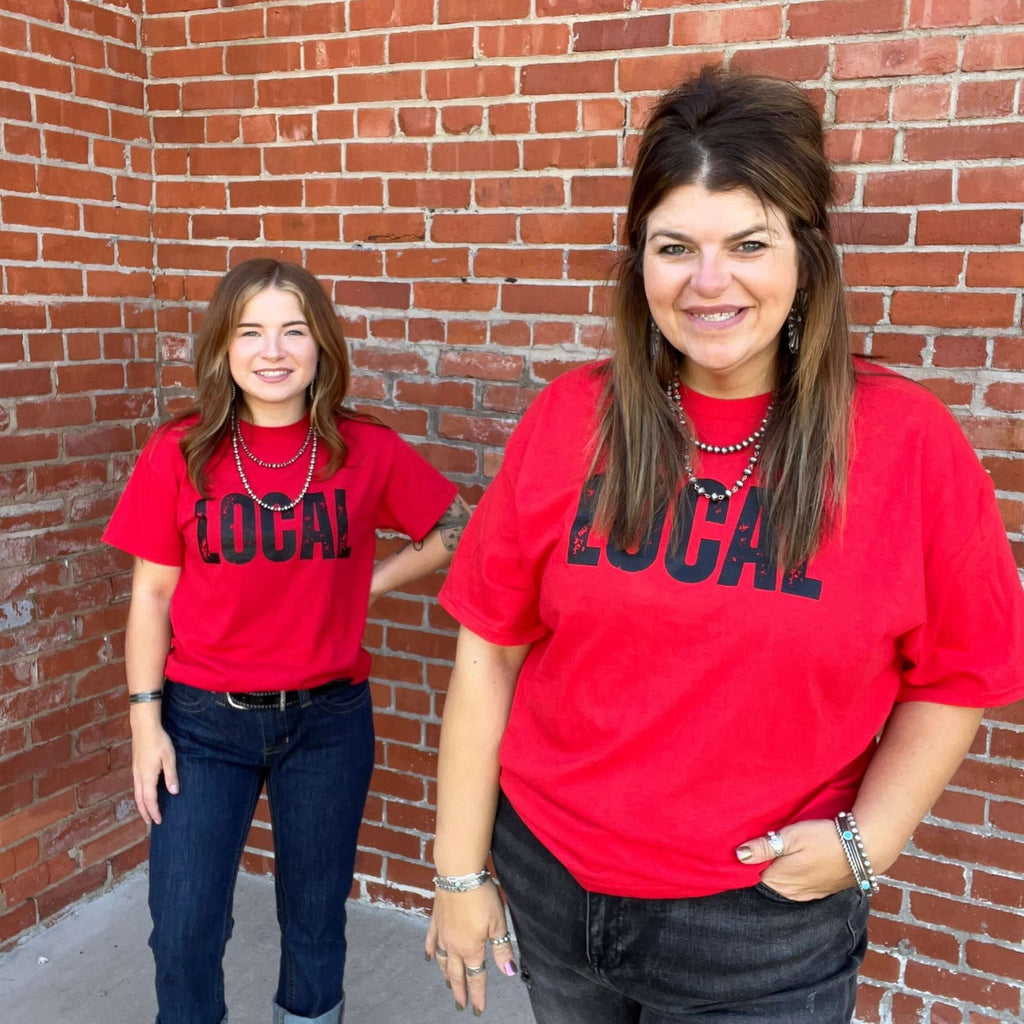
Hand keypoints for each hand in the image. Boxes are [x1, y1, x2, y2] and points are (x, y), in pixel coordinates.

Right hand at [129, 705, 177, 824]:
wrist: (144, 727)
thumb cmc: (159, 741)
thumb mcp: (169, 757)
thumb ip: (171, 775)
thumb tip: (173, 792)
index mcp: (147, 776)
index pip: (150, 800)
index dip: (154, 811)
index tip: (158, 821)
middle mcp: (139, 777)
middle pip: (140, 800)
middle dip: (145, 812)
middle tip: (150, 822)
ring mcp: (135, 771)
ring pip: (136, 793)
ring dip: (141, 805)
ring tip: (146, 812)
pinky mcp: (135, 766)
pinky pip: (136, 786)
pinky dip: (139, 795)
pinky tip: (144, 794)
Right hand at [426, 880, 516, 1014]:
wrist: (459, 874)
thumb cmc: (482, 898)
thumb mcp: (498, 923)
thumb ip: (502, 950)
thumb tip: (508, 972)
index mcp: (471, 949)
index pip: (476, 977)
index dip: (478, 994)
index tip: (478, 1009)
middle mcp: (454, 946)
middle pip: (456, 973)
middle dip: (460, 991)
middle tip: (460, 1005)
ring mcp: (442, 933)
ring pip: (442, 960)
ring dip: (445, 974)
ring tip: (448, 985)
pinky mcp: (436, 919)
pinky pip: (431, 940)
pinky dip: (430, 951)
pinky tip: (429, 957)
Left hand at [735, 819, 857, 901]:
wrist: (863, 849)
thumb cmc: (823, 839)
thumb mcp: (790, 837)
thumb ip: (764, 847)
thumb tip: (738, 855)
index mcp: (777, 881)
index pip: (752, 874)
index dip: (751, 860)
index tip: (751, 846)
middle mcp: (789, 893)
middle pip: (767, 879)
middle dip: (763, 866)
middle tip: (764, 845)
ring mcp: (806, 895)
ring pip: (783, 883)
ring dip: (780, 870)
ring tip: (782, 852)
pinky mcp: (820, 892)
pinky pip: (798, 887)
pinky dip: (794, 877)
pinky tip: (798, 863)